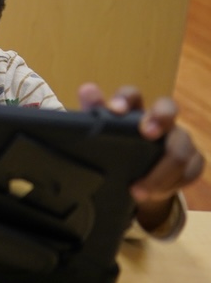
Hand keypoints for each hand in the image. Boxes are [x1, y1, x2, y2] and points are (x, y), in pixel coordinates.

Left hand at [78, 84, 204, 230]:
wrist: (135, 180)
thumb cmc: (115, 147)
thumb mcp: (99, 133)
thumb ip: (93, 112)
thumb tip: (88, 89)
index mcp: (133, 109)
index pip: (132, 94)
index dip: (125, 98)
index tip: (115, 110)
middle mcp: (160, 119)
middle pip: (168, 108)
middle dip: (160, 118)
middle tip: (147, 134)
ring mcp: (179, 138)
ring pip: (181, 148)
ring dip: (161, 172)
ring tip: (138, 189)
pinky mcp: (193, 160)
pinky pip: (191, 170)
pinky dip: (172, 185)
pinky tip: (155, 193)